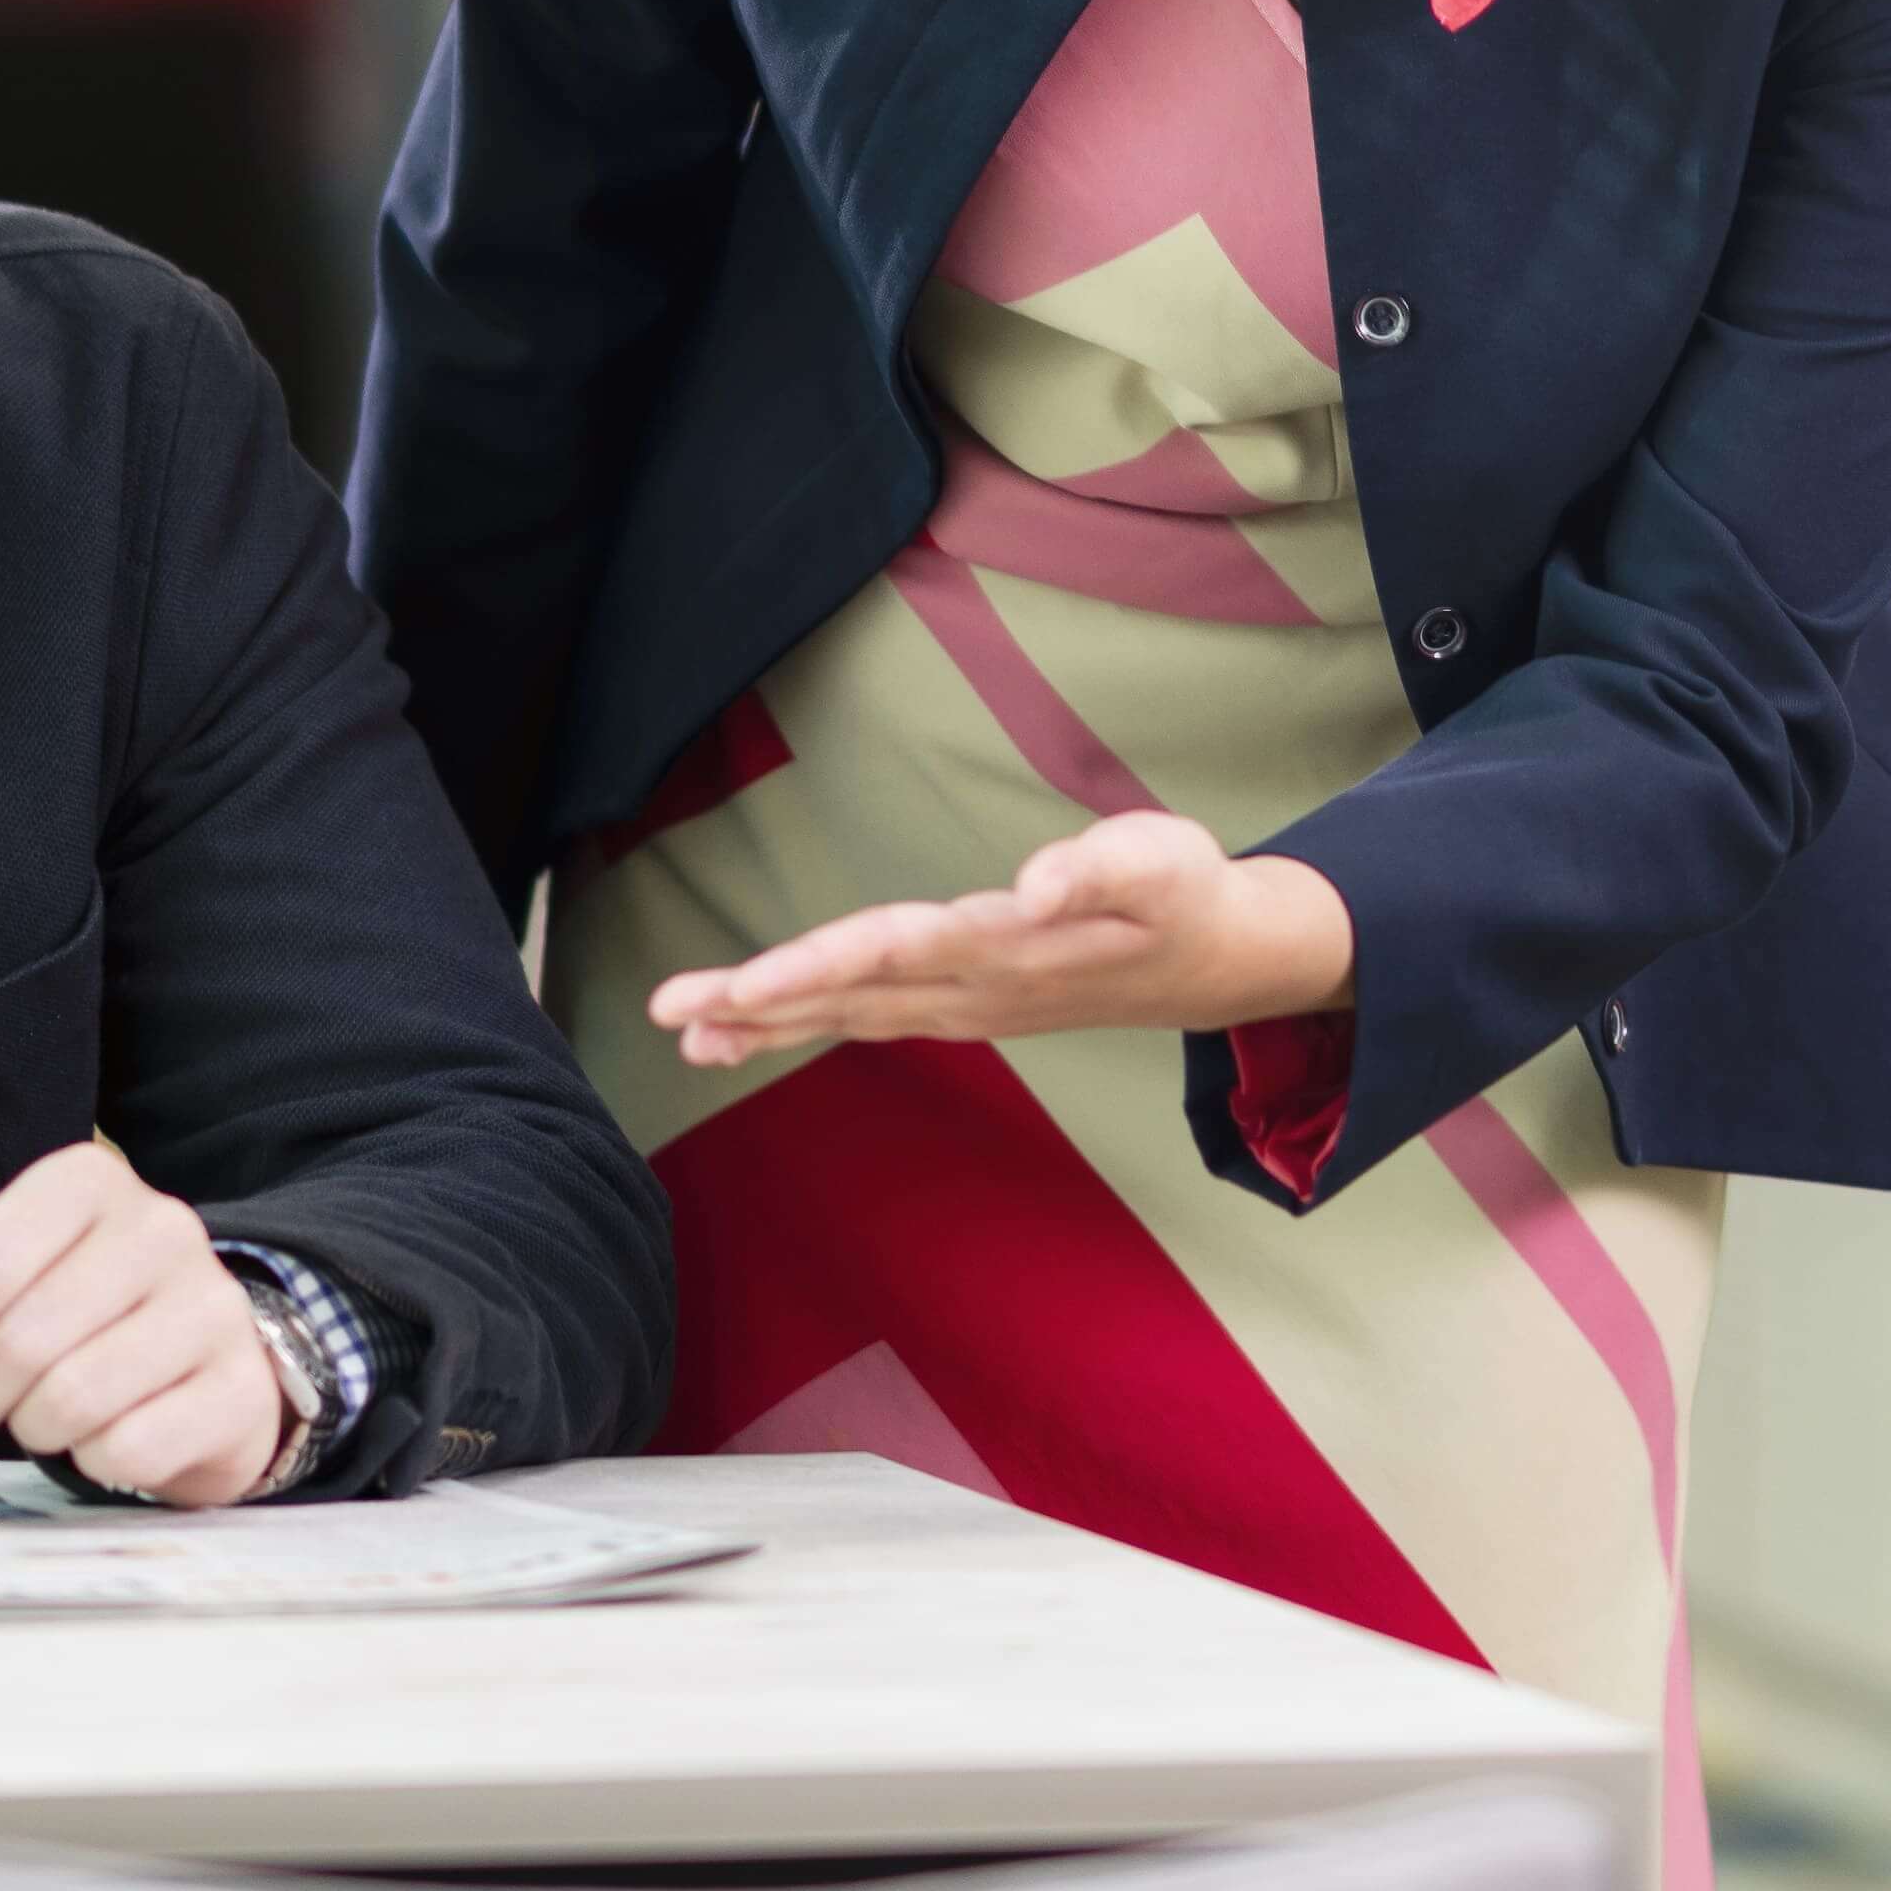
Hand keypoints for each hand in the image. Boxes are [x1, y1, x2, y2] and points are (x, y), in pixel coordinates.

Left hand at [0, 1137, 289, 1512]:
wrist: (206, 1365)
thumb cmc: (81, 1320)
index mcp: (87, 1184)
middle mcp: (160, 1229)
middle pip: (20, 1339)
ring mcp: (211, 1306)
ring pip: (73, 1395)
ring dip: (35, 1429)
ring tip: (43, 1416)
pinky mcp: (239, 1385)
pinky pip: (130, 1446)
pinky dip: (97, 1461)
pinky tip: (105, 1439)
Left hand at [647, 808, 1355, 1067]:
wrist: (1223, 961)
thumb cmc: (1187, 894)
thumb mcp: (1162, 859)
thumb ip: (1097, 870)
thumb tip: (1030, 886)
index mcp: (1006, 949)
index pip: (891, 955)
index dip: (813, 968)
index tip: (741, 987)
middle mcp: (973, 988)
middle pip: (847, 995)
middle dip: (755, 1003)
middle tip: (667, 1010)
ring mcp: (967, 1005)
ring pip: (850, 1015)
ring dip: (765, 1022)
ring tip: (684, 1030)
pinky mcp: (966, 1004)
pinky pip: (869, 1017)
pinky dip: (805, 1021)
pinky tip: (754, 1027)